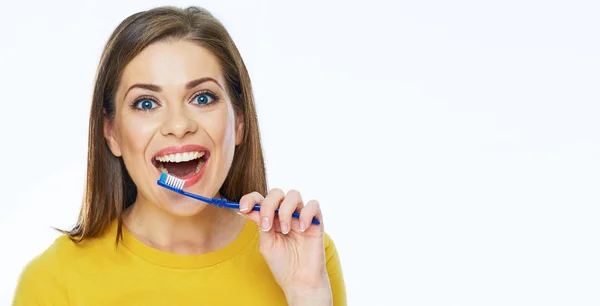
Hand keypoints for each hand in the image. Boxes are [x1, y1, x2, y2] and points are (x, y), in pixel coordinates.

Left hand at [238, 189, 331, 303]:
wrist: (299, 280)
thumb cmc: (282, 263)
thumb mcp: (266, 244)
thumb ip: (260, 224)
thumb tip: (245, 209)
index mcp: (271, 217)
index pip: (260, 198)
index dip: (250, 199)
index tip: (243, 208)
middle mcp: (285, 213)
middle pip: (276, 193)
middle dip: (268, 206)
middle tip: (267, 225)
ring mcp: (300, 215)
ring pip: (293, 195)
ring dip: (285, 211)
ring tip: (285, 230)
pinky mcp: (316, 221)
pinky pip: (313, 205)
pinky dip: (305, 214)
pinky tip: (301, 230)